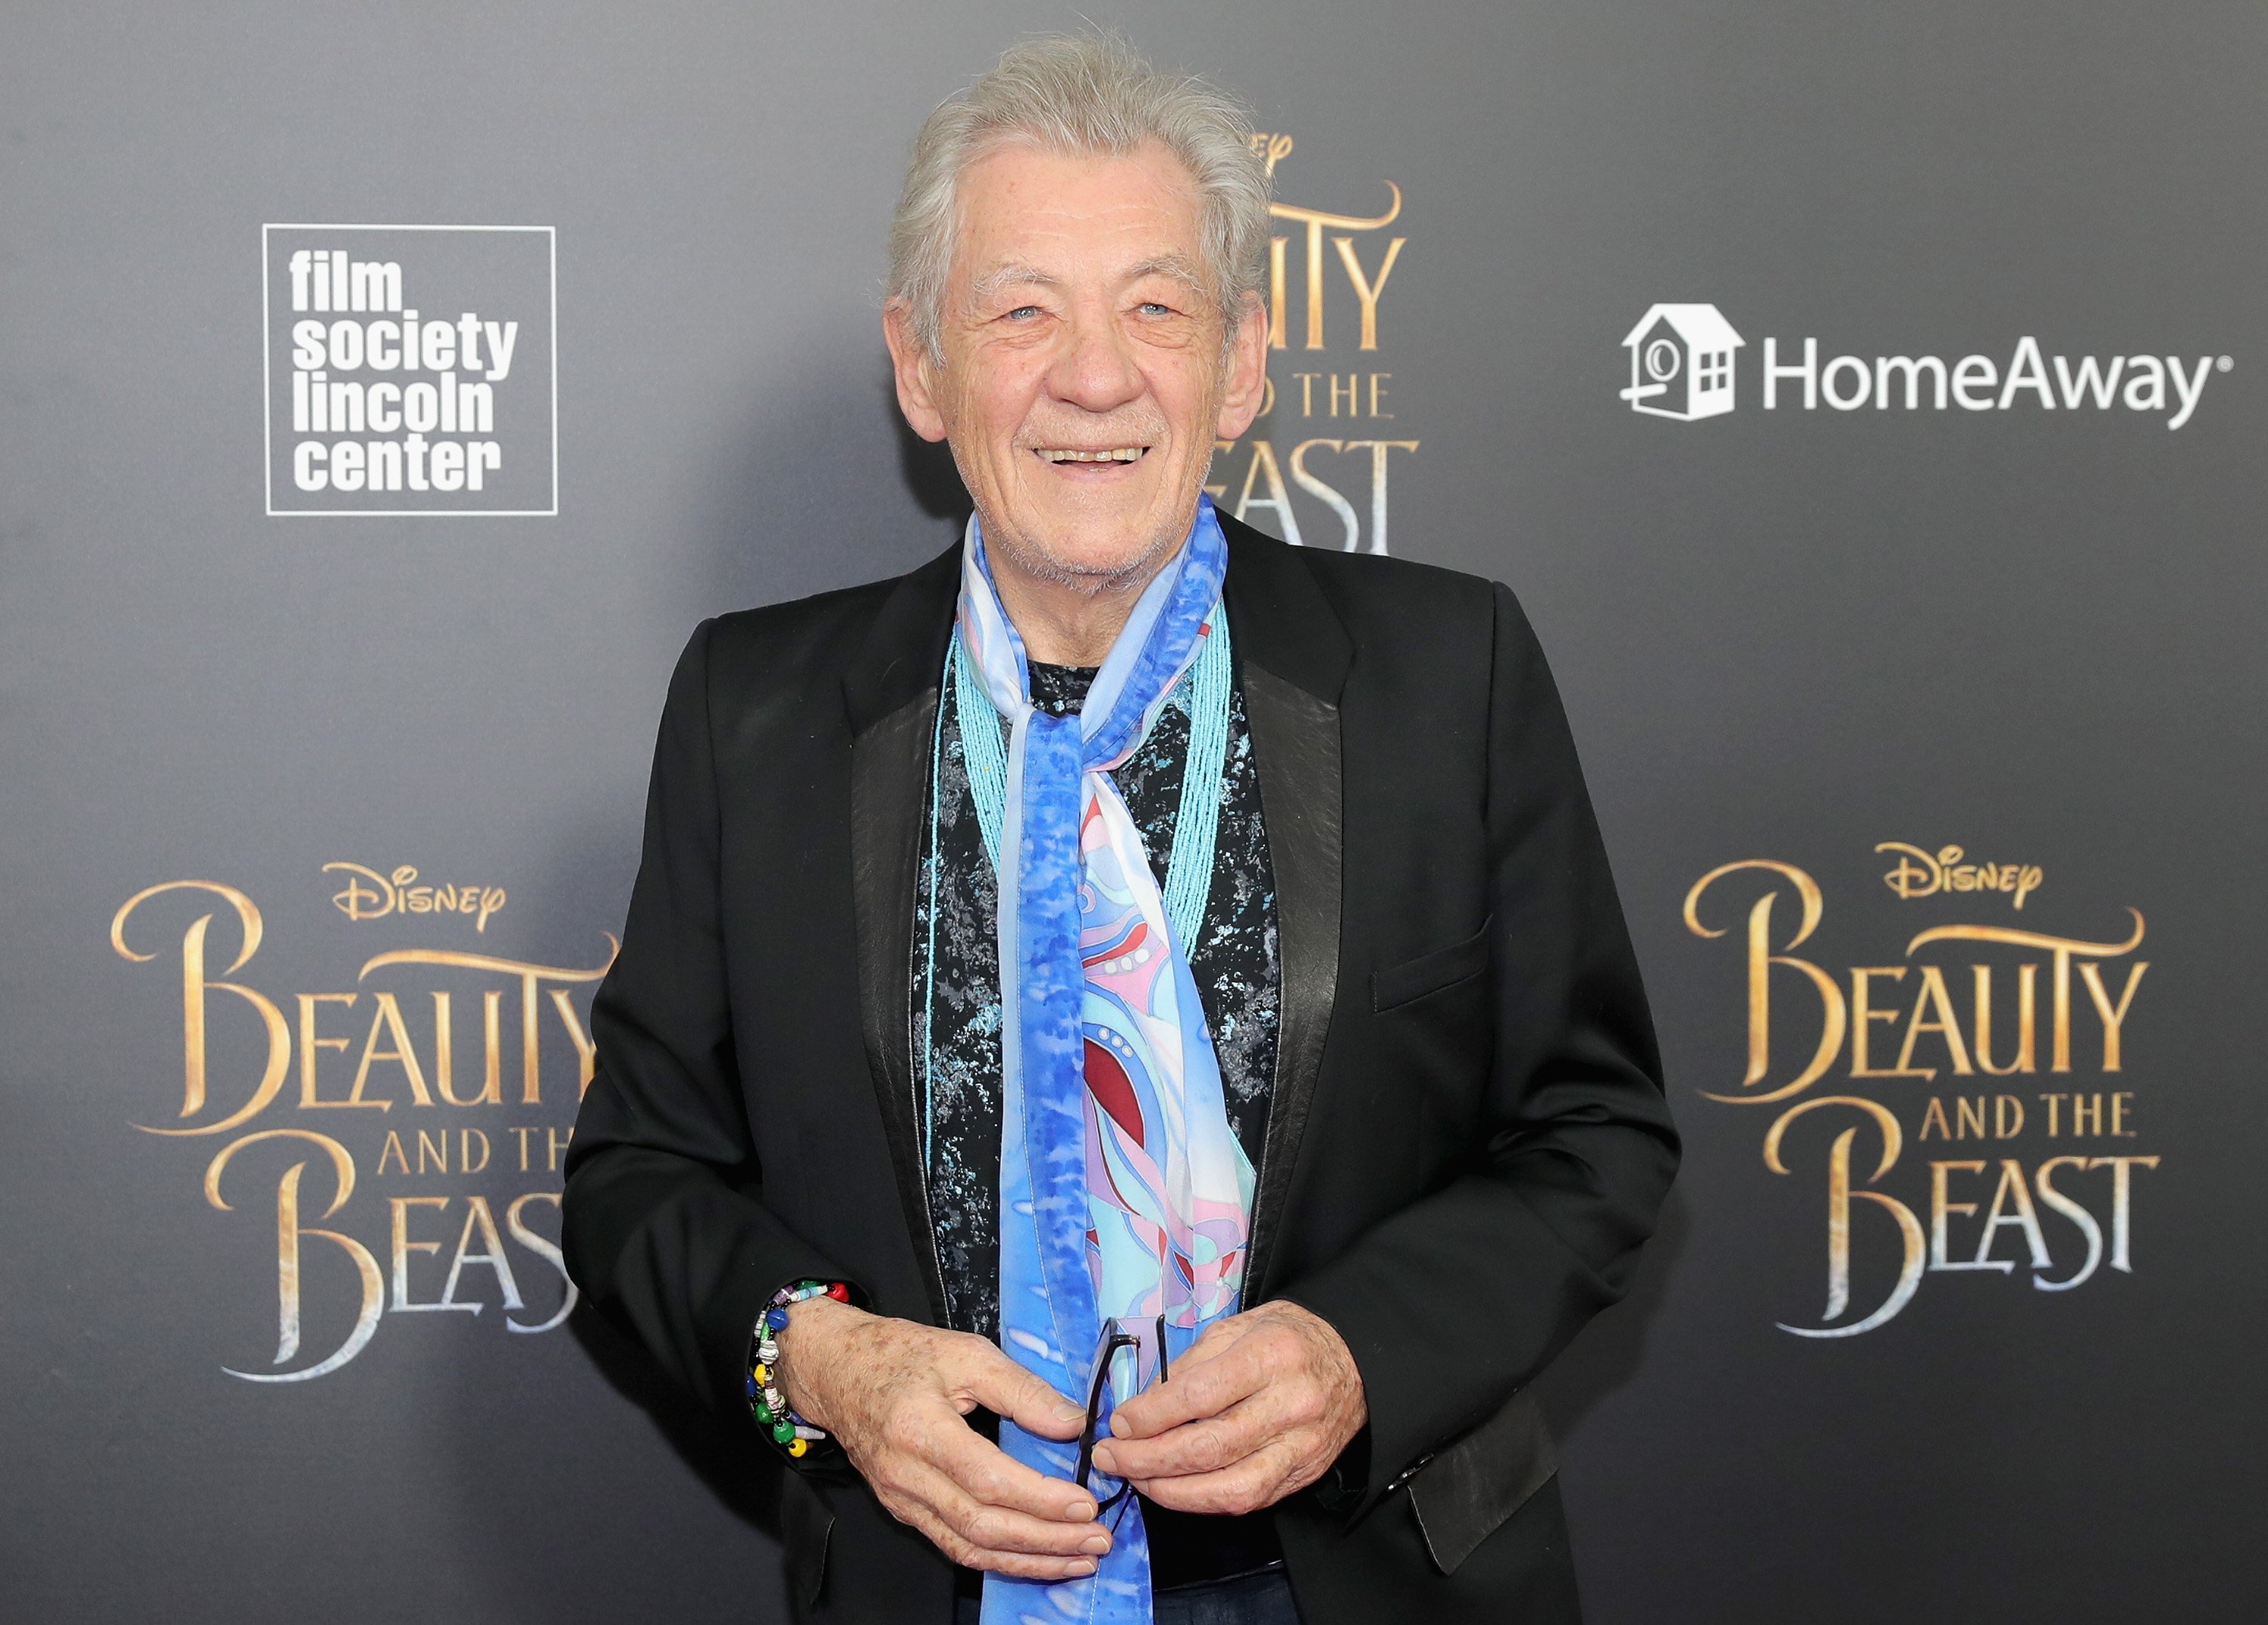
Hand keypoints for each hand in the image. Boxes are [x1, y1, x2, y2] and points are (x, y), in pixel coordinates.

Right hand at [774, 1296, 1111, 1578]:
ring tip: (1078, 1558)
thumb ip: (1022, 1389)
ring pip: (969, 1547)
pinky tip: (1036, 1558)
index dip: (1040, 1499)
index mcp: (920, 1429)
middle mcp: (906, 1475)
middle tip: (1097, 1540)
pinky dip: (999, 1559)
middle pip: (982, 1525)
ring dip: (1028, 1560)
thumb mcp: (967, 1352)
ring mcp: (902, 1500)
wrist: (837, 1371)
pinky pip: (955, 1545)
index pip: (987, 1480)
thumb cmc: (901, 1355)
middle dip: (1046, 1540)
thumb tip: (1073, 1424)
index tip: (1086, 1504)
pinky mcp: (904, 1511)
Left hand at [1089, 1300, 1365, 1515]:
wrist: (1356, 1362)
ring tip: (1136, 1478)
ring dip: (1170, 1491)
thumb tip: (1144, 1405)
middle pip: (1209, 1447)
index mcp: (1271, 1356)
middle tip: (1110, 1457)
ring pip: (1228, 1488)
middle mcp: (1290, 1405)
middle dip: (1148, 1459)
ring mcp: (1300, 1447)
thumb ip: (1193, 1364)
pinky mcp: (1303, 1475)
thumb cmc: (1288, 1337)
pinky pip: (1247, 1500)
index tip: (1119, 1423)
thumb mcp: (1239, 1326)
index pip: (1200, 1395)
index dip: (1151, 1415)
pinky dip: (1202, 1500)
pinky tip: (1174, 1488)